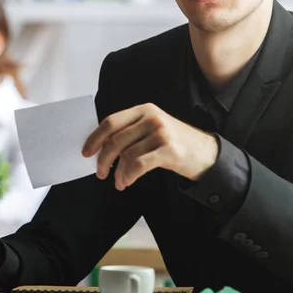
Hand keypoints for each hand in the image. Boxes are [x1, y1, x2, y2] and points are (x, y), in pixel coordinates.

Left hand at [82, 103, 218, 189]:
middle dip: (103, 159)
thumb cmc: (175, 143)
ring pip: (126, 155)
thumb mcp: (153, 129)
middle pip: (115, 140)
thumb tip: (101, 147)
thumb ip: (131, 132)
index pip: (111, 122)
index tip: (86, 152)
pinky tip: (126, 182)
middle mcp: (152, 118)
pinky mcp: (169, 150)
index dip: (95, 138)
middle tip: (101, 173)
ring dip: (118, 172)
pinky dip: (128, 176)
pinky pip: (139, 165)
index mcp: (144, 110)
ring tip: (119, 182)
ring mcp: (161, 133)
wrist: (206, 153)